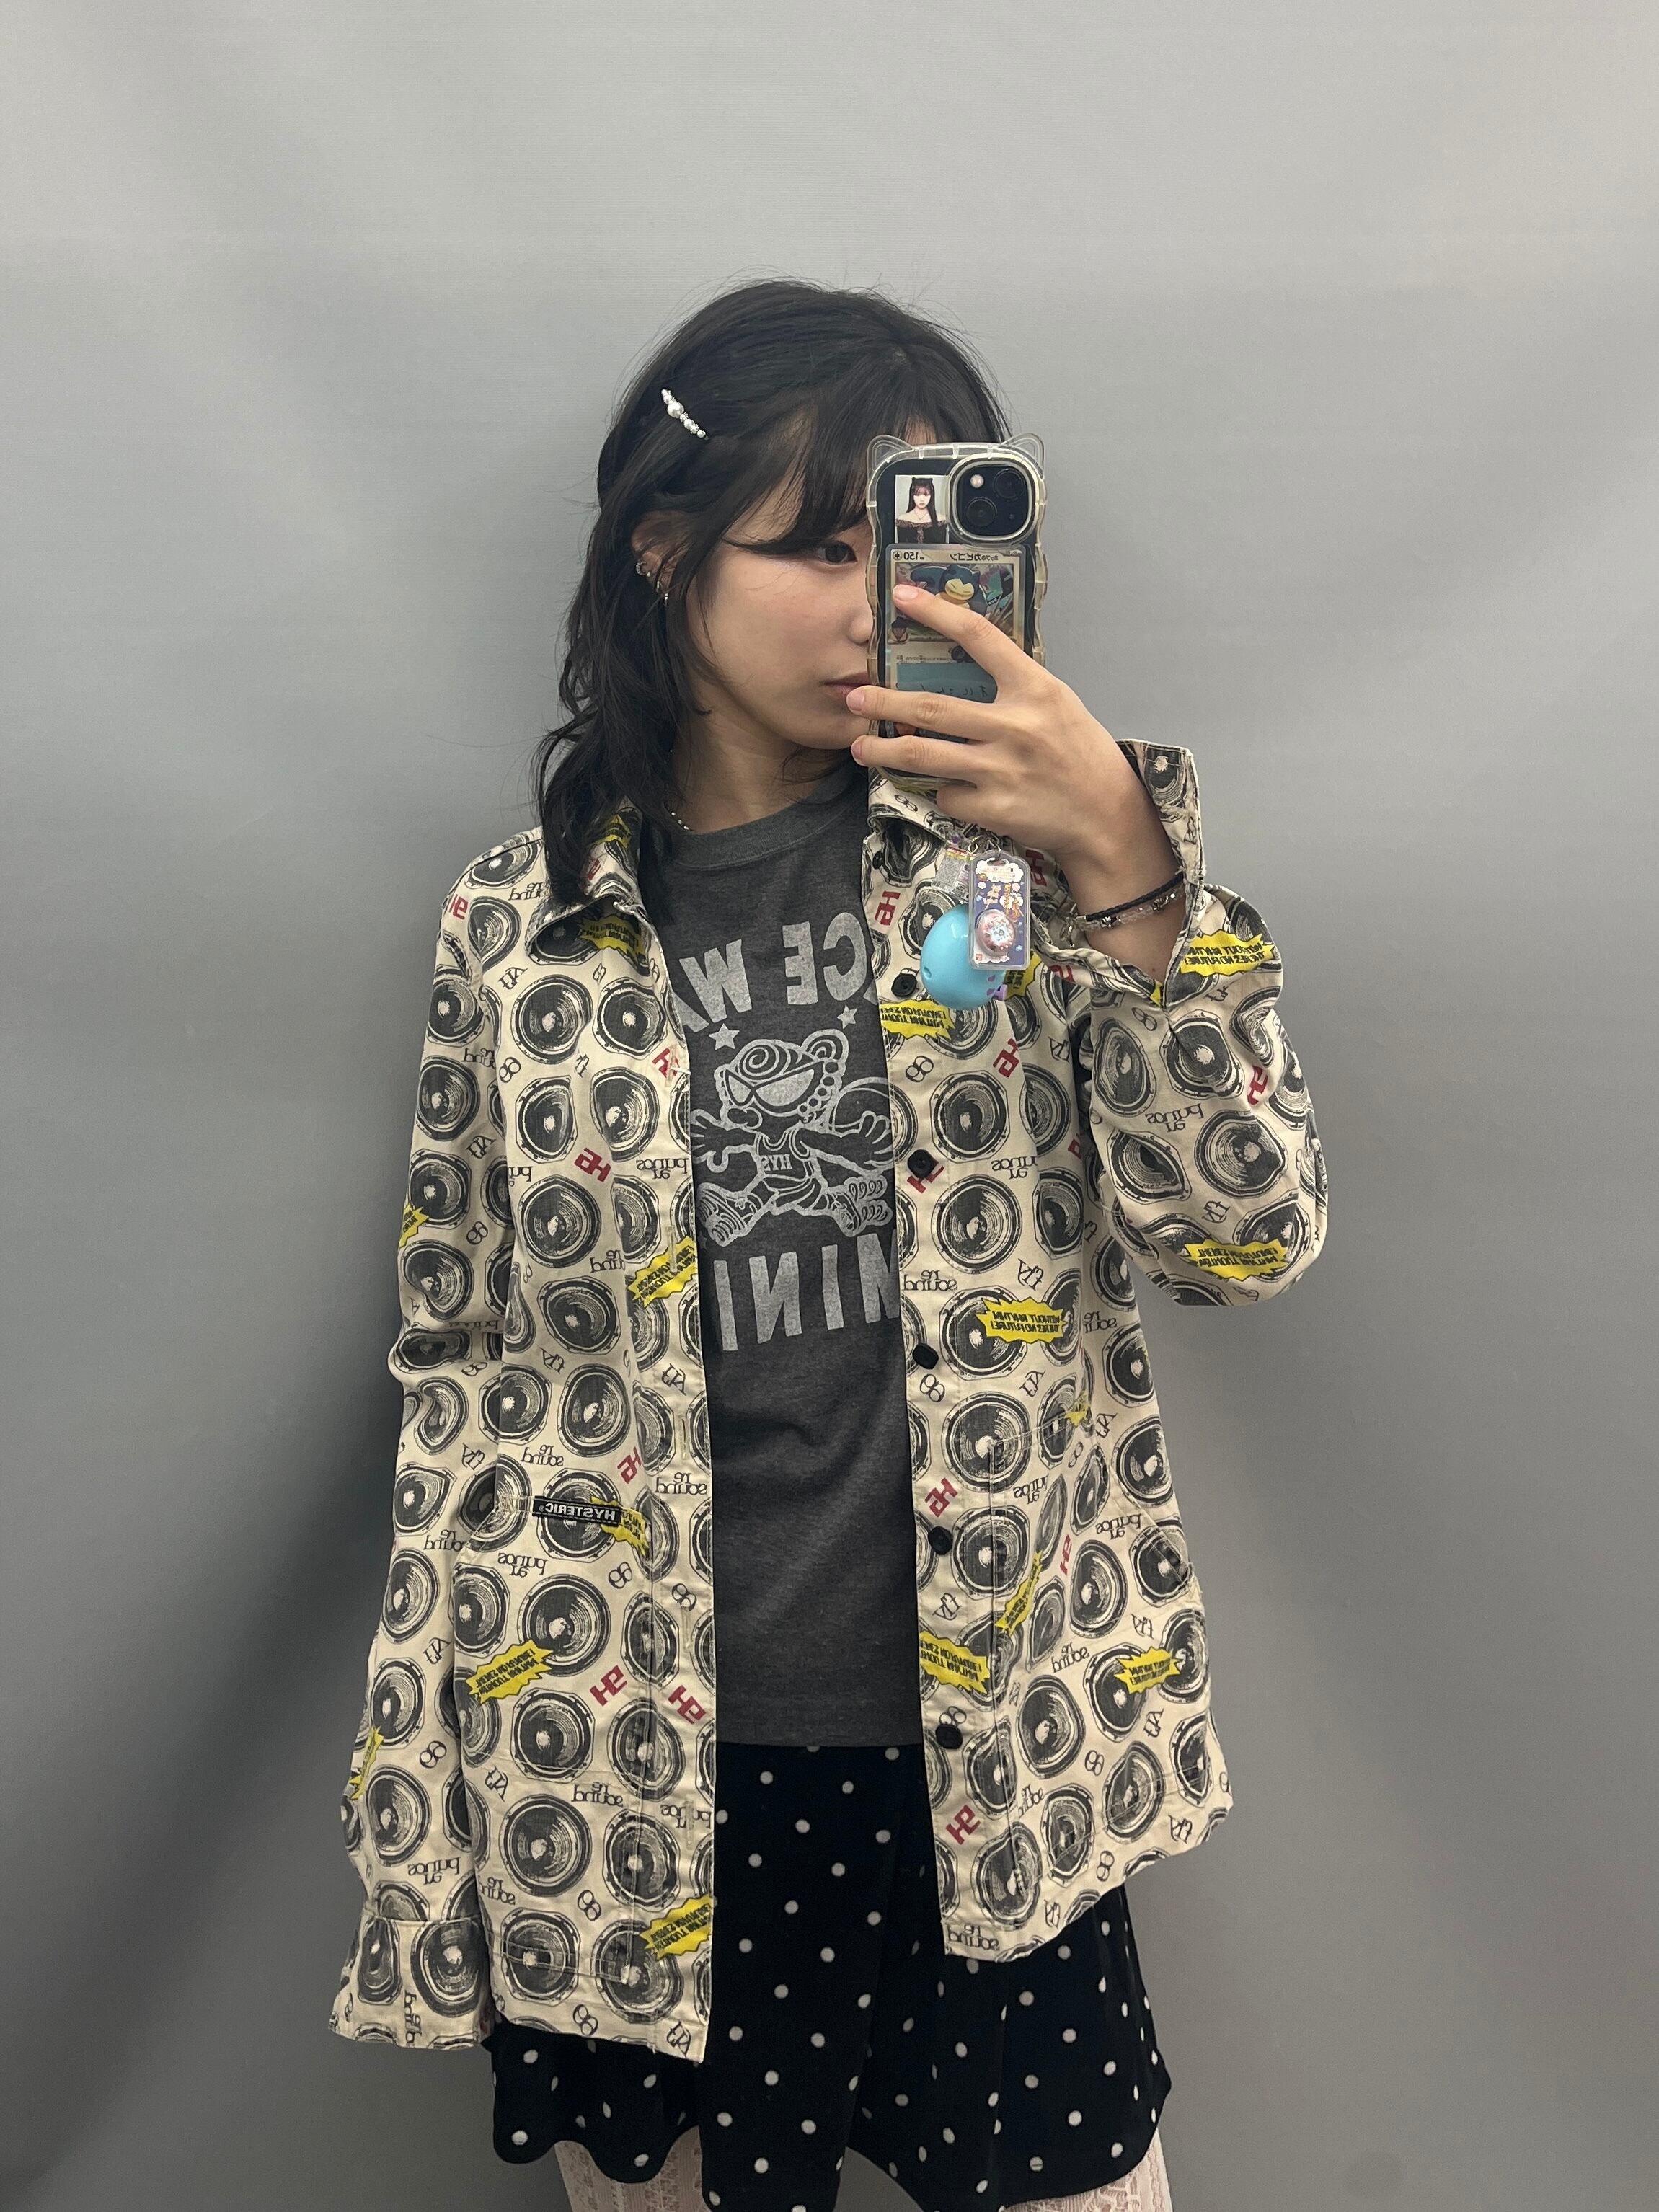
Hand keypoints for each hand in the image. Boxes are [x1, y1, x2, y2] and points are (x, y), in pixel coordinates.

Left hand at [845, 582, 1178, 908]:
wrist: (1105, 815)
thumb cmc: (1080, 754)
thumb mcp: (1057, 705)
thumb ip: (1014, 686)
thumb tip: (964, 665)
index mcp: (1034, 689)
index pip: (979, 637)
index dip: (936, 613)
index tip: (901, 596)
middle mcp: (1014, 726)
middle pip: (930, 706)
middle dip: (883, 701)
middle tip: (853, 696)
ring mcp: (1000, 769)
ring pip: (923, 754)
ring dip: (883, 749)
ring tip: (860, 745)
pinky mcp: (992, 807)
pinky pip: (948, 794)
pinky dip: (944, 791)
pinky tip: (952, 789)